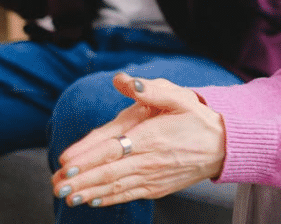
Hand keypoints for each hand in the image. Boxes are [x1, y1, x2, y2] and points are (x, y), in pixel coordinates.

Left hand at [52, 74, 226, 207]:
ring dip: (89, 193)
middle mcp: (151, 159)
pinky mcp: (157, 187)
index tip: (66, 163)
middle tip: (56, 186)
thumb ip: (149, 89)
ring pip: (116, 187)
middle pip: (109, 172)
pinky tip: (92, 201)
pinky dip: (109, 199)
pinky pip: (129, 195)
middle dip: (80, 180)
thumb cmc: (198, 118)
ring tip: (67, 197)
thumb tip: (122, 80)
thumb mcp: (178, 97)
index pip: (113, 148)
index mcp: (152, 136)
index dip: (88, 157)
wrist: (224, 145)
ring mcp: (154, 176)